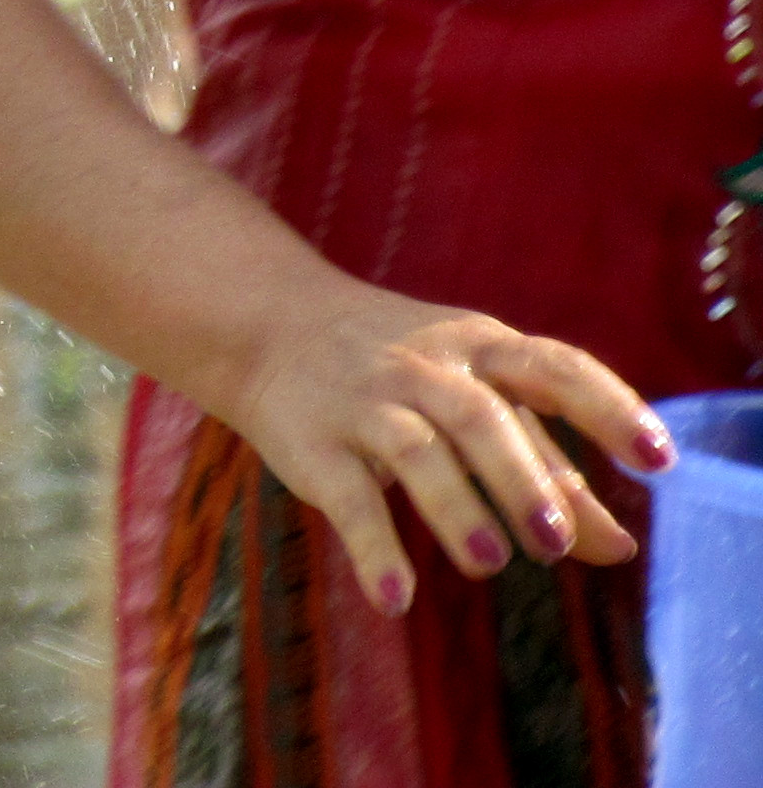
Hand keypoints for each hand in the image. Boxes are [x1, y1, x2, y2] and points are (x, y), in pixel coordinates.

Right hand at [210, 279, 663, 614]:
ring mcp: (364, 403)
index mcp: (480, 349)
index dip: (609, 409)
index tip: (657, 460)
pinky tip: (396, 597)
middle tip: (554, 543)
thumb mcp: (477, 399)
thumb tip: (620, 548)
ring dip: (455, 507)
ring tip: (489, 563)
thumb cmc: (401, 372)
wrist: (265, 325)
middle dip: (522, 478)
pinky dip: (373, 548)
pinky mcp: (312, 444)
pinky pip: (345, 497)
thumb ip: (547, 466)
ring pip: (414, 450)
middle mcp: (423, 368)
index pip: (554, 369)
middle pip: (479, 416)